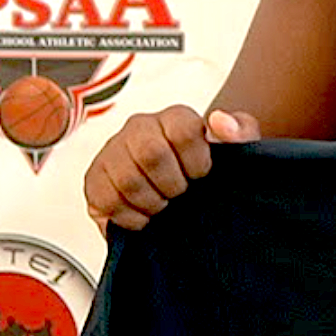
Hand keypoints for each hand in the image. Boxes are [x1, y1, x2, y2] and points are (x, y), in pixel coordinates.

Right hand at [84, 105, 260, 235]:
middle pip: (151, 153)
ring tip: (164, 205)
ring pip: (127, 179)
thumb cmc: (210, 170)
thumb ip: (241, 132)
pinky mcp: (94, 180)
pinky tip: (145, 216)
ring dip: (152, 202)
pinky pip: (106, 201)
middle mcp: (140, 128)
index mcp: (175, 117)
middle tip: (180, 194)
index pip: (182, 129)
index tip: (201, 175)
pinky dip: (131, 217)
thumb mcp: (239, 152)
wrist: (187, 195)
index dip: (196, 161)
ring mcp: (113, 153)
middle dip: (172, 184)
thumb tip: (218, 121)